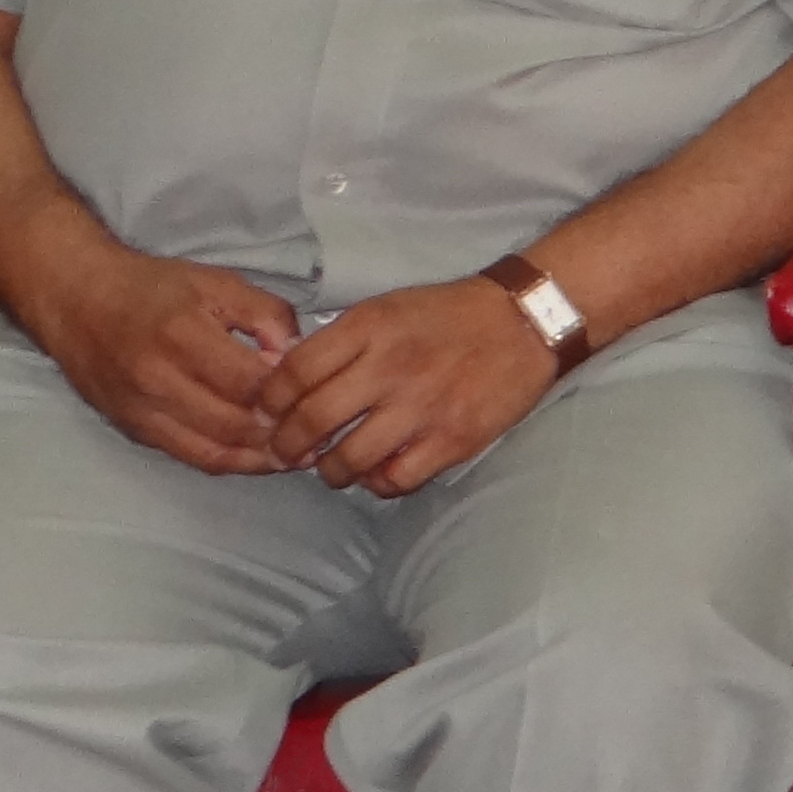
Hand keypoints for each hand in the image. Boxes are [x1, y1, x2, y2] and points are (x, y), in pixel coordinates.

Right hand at [26, 248, 301, 476]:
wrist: (77, 300)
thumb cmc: (154, 288)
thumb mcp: (219, 282)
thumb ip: (266, 314)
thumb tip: (296, 356)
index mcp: (182, 335)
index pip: (249, 383)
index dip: (288, 395)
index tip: (317, 395)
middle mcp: (157, 378)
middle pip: (234, 424)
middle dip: (281, 433)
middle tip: (318, 432)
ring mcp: (141, 409)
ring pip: (213, 450)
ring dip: (260, 458)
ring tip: (297, 453)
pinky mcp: (133, 429)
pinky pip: (189, 456)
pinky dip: (229, 461)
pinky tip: (257, 456)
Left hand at [251, 279, 561, 496]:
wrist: (524, 322)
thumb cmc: (448, 315)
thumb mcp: (386, 309)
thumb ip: (339, 341)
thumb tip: (287, 381)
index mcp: (370, 328)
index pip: (294, 372)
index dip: (270, 401)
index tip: (268, 414)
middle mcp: (391, 367)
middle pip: (312, 420)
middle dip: (287, 445)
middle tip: (287, 452)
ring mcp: (423, 407)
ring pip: (348, 459)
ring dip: (329, 471)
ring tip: (332, 467)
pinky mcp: (453, 439)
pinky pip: (395, 479)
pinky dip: (378, 482)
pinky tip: (379, 471)